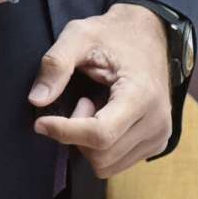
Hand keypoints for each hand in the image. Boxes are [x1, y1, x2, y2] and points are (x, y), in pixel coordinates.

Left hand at [28, 3, 171, 178]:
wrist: (150, 34)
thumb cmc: (114, 34)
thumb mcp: (80, 35)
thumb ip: (56, 64)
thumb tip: (37, 100)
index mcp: (141, 95)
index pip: (100, 135)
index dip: (64, 132)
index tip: (41, 122)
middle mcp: (157, 121)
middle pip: (100, 155)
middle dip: (78, 133)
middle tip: (82, 100)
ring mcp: (160, 135)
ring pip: (107, 165)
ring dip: (89, 142)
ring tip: (96, 107)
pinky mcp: (157, 143)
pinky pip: (118, 163)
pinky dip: (102, 146)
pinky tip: (107, 116)